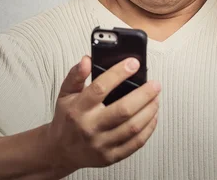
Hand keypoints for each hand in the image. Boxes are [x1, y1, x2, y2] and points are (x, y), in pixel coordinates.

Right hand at [44, 56, 159, 175]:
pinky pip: (135, 143)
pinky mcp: (110, 157)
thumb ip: (76, 75)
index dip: (119, 73)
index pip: (100, 88)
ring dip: (149, 111)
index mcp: (78, 108)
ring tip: (156, 98)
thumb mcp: (65, 93)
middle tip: (155, 84)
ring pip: (132, 127)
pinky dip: (149, 128)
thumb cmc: (66, 119)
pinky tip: (152, 116)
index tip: (133, 63)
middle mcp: (90, 127)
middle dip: (144, 95)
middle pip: (123, 110)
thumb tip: (87, 60)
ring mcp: (101, 144)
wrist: (60, 151)